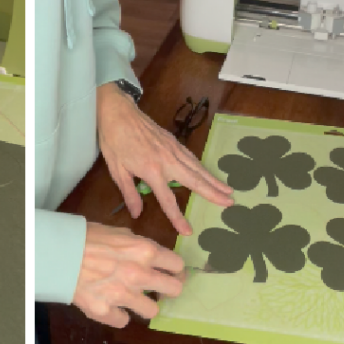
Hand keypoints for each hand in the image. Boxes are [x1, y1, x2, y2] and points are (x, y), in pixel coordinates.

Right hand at [73, 222, 184, 327]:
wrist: (60, 254)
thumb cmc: (87, 238)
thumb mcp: (120, 233)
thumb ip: (139, 246)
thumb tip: (151, 255)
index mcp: (145, 251)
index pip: (177, 265)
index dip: (176, 270)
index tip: (172, 274)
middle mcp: (139, 275)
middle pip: (174, 290)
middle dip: (169, 290)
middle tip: (161, 290)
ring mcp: (123, 295)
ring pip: (152, 311)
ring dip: (145, 306)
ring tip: (135, 301)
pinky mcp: (105, 311)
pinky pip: (123, 321)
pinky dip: (118, 315)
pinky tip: (111, 306)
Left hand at [97, 83, 232, 235]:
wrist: (118, 112)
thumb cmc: (114, 141)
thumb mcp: (117, 170)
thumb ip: (129, 193)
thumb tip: (137, 213)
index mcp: (151, 171)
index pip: (168, 200)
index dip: (178, 218)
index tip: (188, 231)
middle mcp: (167, 160)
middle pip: (194, 181)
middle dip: (213, 193)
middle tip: (229, 202)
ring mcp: (173, 149)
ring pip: (198, 167)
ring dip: (214, 179)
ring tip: (228, 190)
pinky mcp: (174, 141)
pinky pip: (192, 158)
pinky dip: (203, 167)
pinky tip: (209, 174)